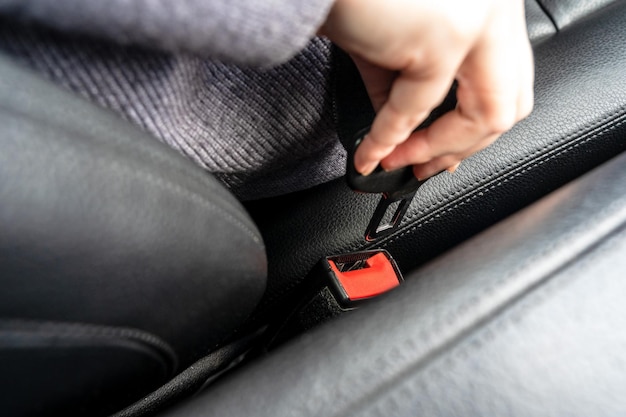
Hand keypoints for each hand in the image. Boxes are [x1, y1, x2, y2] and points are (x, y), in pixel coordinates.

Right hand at [320, 0, 533, 178]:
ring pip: (487, 114)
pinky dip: (387, 139)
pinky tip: (369, 151)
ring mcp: (479, 18)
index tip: (441, 153)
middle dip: (460, 148)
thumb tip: (410, 139)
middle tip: (422, 167)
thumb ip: (409, 88)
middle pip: (510, 102)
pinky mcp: (444, 35)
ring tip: (396, 161)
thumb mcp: (392, 46)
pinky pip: (418, 110)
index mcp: (492, 2)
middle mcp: (496, 4)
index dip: (474, 128)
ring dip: (434, 150)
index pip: (508, 80)